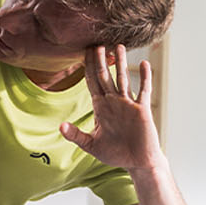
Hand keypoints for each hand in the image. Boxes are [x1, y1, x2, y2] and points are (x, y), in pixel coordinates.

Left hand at [58, 45, 159, 171]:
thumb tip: (60, 127)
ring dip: (121, 62)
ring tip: (118, 45)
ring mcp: (128, 104)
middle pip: (105, 75)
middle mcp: (113, 102)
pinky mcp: (142, 109)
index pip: (91, 82)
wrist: (137, 162)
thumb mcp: (91, 145)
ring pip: (123, 78)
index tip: (83, 51)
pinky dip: (144, 77)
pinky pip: (143, 90)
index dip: (86, 67)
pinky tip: (145, 63)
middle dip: (100, 60)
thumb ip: (75, 135)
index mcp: (100, 107)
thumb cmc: (115, 154)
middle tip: (97, 42)